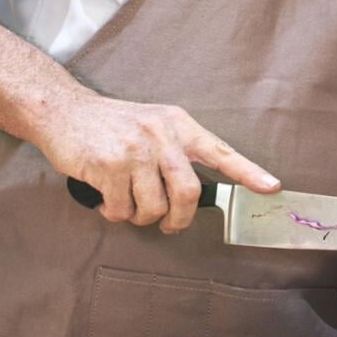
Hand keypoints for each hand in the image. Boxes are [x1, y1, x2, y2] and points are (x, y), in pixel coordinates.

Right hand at [38, 92, 278, 231]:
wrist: (64, 111)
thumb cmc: (113, 124)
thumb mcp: (154, 123)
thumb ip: (176, 150)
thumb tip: (195, 193)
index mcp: (179, 125)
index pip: (220, 152)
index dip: (248, 172)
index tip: (272, 187)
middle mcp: (161, 136)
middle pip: (188, 193)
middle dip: (179, 220)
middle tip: (168, 225)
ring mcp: (134, 151)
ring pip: (154, 208)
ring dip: (141, 217)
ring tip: (128, 204)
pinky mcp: (107, 167)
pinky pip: (122, 210)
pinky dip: (115, 214)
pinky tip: (107, 200)